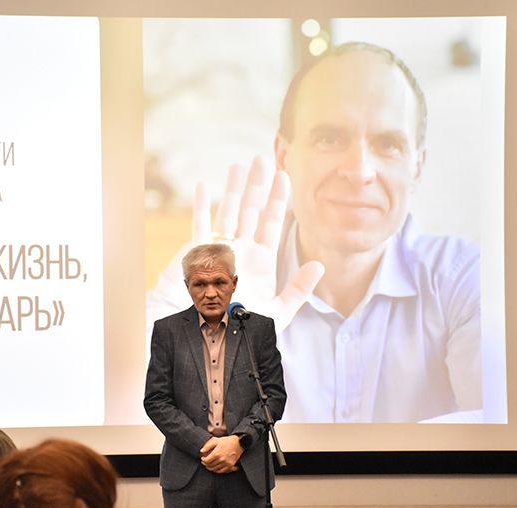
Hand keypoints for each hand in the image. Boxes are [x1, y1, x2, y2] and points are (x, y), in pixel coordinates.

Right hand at [148, 156, 324, 331]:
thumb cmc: (239, 331)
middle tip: (263, 158)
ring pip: (227, 211)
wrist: (206, 339)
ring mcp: (217, 250)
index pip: (271, 223)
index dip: (278, 199)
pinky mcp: (196, 254)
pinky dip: (200, 205)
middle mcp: (239, 251)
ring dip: (233, 188)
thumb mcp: (277, 313)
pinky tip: (202, 185)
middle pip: (250, 210)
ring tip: (239, 164)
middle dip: (257, 185)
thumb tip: (320, 264)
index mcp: (260, 262)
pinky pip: (198, 225)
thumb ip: (298, 290)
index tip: (284, 176)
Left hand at [199, 435, 242, 472]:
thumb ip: (208, 446)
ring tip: (209, 465)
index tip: (202, 459)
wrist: (238, 443)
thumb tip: (201, 451)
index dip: (203, 461)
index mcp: (217, 453)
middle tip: (205, 462)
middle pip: (210, 466)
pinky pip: (222, 471)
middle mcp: (221, 459)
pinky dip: (217, 470)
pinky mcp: (230, 466)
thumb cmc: (227, 441)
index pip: (206, 461)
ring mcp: (226, 463)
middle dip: (206, 464)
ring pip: (215, 469)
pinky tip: (215, 468)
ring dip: (211, 468)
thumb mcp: (216, 440)